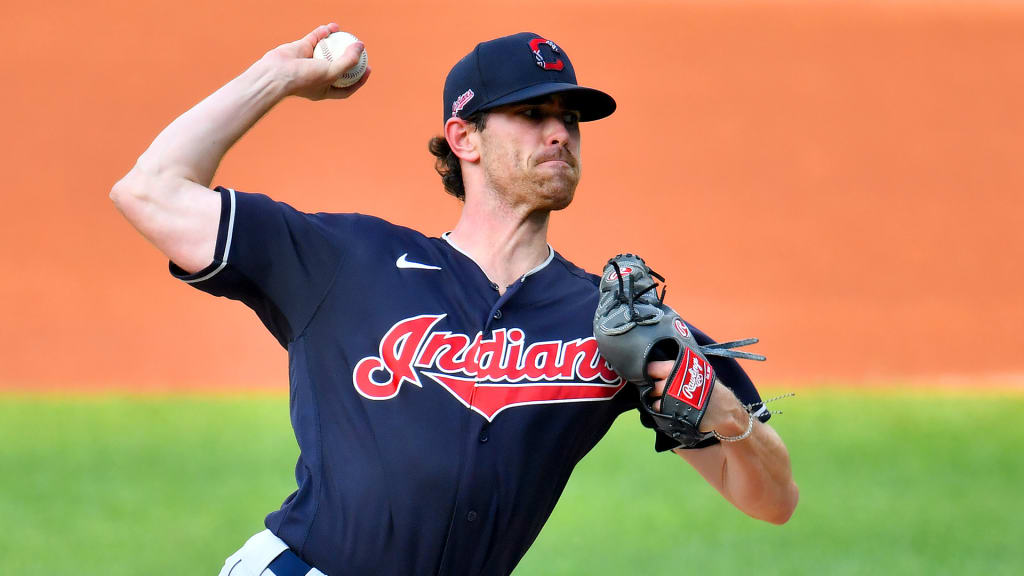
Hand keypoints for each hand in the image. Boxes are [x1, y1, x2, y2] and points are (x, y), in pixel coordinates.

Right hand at [257, 23, 371, 100]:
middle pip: (338, 66)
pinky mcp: (300, 49)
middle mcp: (317, 76)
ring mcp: (309, 62)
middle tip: (360, 49)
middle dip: (349, 58)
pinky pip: (314, 38)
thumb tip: (361, 46)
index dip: (359, 80)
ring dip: (337, 43)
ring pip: (327, 50)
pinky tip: (332, 27)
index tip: (368, 69)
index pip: (346, 87)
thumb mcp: (332, 72)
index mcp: (325, 89)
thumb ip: (348, 61)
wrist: (276, 73)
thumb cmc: (304, 79)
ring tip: (347, 35)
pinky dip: (323, 32)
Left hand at [647, 360, 748, 435]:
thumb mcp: (696, 369)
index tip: (648, 376)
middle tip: (658, 391)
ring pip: (654, 401)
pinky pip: (660, 413)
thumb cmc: (708, 387)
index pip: (651, 368)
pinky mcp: (674, 414)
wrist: (724, 408)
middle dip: (652, 389)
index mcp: (677, 367)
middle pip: (651, 386)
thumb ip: (677, 366)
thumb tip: (655, 366)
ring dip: (657, 402)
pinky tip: (671, 410)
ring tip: (667, 402)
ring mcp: (673, 399)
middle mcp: (673, 381)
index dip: (648, 373)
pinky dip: (662, 412)